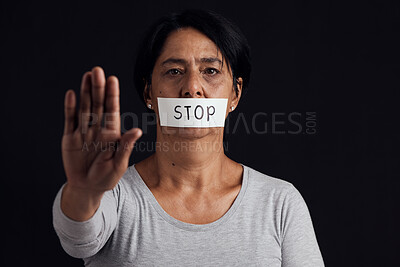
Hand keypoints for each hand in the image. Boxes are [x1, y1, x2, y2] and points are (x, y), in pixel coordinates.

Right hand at [61, 66, 141, 195]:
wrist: (87, 188)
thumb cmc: (107, 177)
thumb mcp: (119, 163)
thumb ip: (126, 146)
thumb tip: (138, 130)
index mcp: (112, 133)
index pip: (112, 110)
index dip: (112, 95)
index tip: (113, 80)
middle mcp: (98, 128)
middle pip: (98, 104)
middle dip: (98, 88)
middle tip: (98, 71)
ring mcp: (84, 132)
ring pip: (85, 108)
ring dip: (85, 92)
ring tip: (87, 76)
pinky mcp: (70, 138)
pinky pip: (70, 120)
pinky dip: (70, 108)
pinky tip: (72, 94)